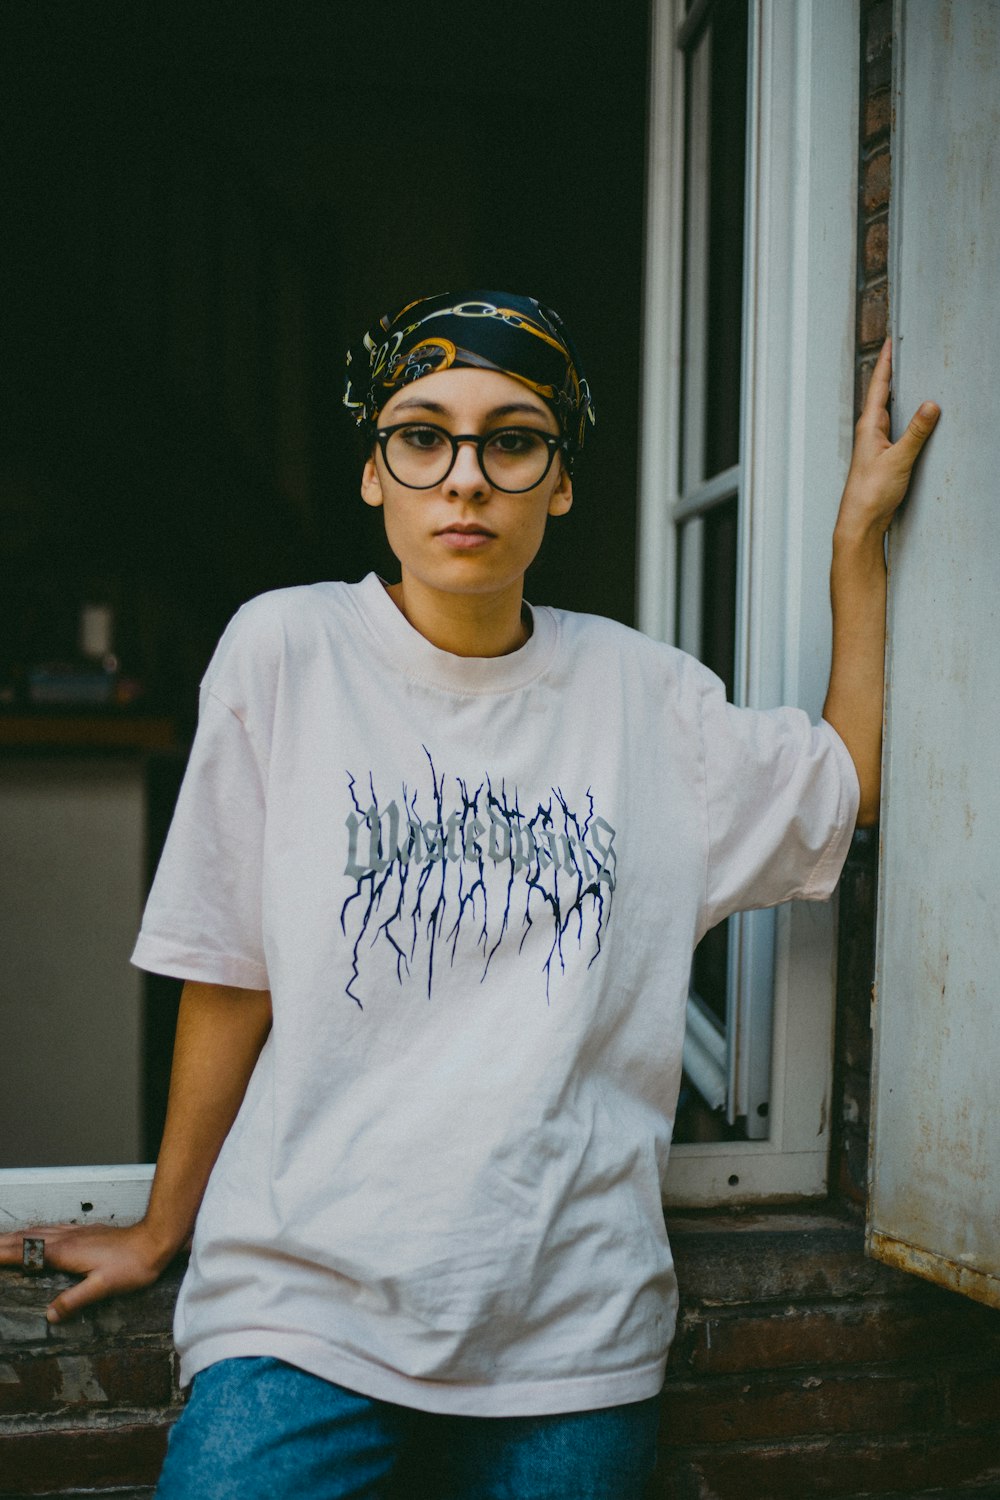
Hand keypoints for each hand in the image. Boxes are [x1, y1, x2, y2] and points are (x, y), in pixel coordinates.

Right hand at [0, 1220, 179, 1322]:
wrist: (154, 1240)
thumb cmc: (132, 1265)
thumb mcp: (103, 1287)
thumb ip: (75, 1300)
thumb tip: (50, 1314)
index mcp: (65, 1252)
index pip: (25, 1252)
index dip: (2, 1254)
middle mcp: (67, 1239)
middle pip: (26, 1238)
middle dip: (2, 1242)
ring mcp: (76, 1233)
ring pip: (38, 1232)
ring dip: (16, 1236)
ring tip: (0, 1240)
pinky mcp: (85, 1232)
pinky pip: (51, 1230)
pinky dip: (34, 1232)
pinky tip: (36, 1235)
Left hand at [839, 337, 939, 536]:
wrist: (860, 521)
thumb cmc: (870, 493)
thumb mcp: (898, 459)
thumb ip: (916, 432)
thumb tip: (930, 405)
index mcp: (869, 426)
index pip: (880, 386)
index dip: (886, 362)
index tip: (890, 341)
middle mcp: (870, 432)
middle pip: (882, 394)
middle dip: (890, 372)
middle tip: (898, 350)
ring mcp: (875, 445)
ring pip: (887, 411)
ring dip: (895, 393)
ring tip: (904, 375)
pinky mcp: (882, 458)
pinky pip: (893, 428)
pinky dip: (900, 415)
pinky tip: (907, 417)